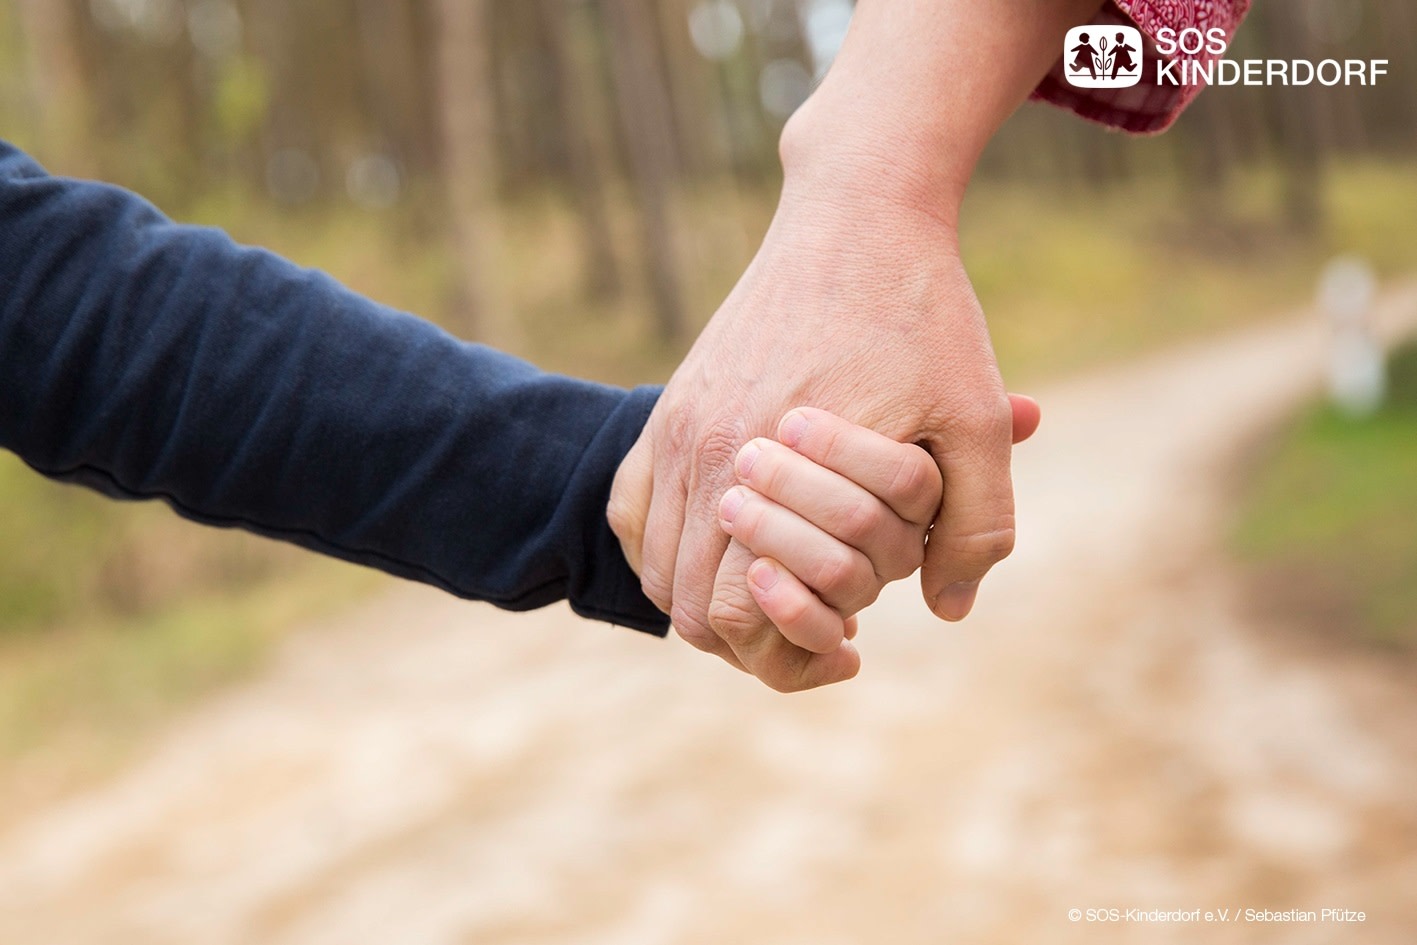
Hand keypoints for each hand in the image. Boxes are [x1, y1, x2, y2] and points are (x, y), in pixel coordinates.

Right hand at [609, 178, 1035, 689]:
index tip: (847, 653)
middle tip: (818, 632)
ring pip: (656, 565)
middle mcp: (701, 451)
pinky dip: (666, 551)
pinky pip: (633, 508)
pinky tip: (726, 547)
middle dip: (750, 642)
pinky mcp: (670, 402)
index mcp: (766, 465)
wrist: (857, 213)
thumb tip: (946, 612)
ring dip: (709, 600)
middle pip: (686, 606)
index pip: (734, 613)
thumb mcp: (972, 419)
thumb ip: (975, 523)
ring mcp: (675, 424)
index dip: (786, 657)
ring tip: (780, 594)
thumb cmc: (920, 315)